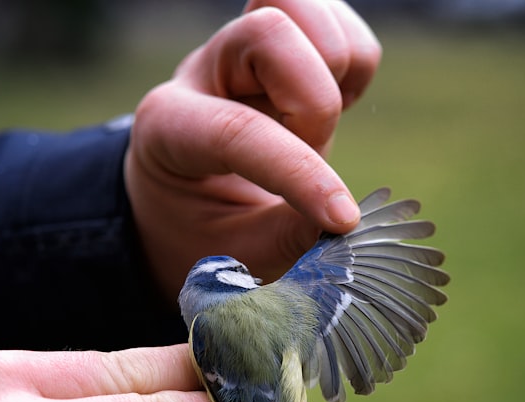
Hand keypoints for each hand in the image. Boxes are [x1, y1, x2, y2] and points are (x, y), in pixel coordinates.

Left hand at [125, 0, 381, 297]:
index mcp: (170, 127)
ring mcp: (245, 47)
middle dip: (315, 102)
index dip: (298, 172)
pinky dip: (355, 66)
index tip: (342, 219)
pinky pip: (342, 27)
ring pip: (307, 10)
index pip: (236, 130)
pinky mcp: (287, 41)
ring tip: (318, 130)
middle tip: (313, 155)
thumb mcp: (232, 254)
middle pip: (270, 31)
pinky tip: (331, 110)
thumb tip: (343, 222)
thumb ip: (284, 239)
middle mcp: (206, 71)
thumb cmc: (204, 231)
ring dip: (336, 72)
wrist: (189, 202)